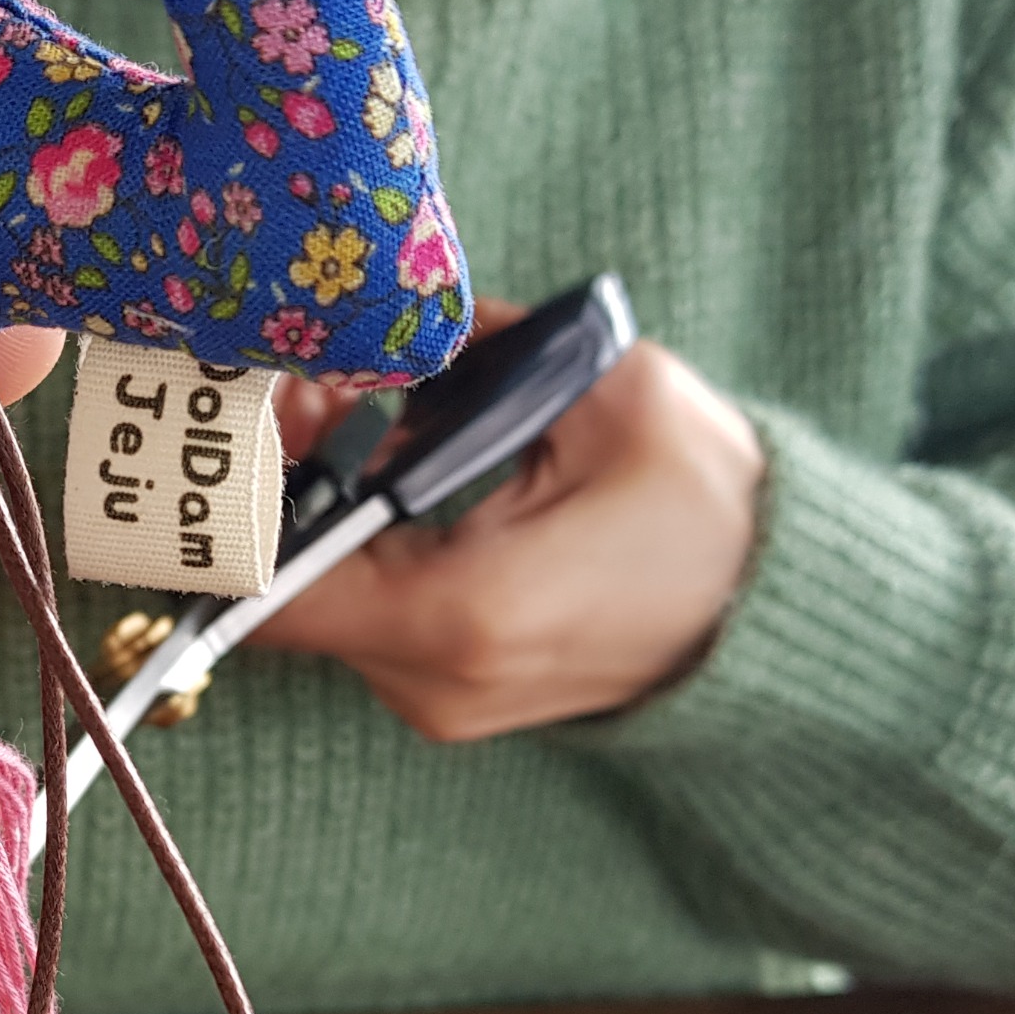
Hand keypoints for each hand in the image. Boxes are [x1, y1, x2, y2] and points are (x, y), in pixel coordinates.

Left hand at [254, 307, 763, 737]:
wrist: (777, 614)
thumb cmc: (711, 507)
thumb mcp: (612, 393)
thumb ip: (482, 350)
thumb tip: (392, 314)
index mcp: (465, 611)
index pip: (272, 586)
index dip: (237, 498)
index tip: (248, 413)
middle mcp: (434, 678)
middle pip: (284, 588)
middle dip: (278, 481)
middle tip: (296, 385)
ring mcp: (439, 700)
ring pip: (320, 601)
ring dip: (317, 508)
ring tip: (342, 410)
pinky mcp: (448, 694)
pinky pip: (365, 617)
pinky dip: (357, 546)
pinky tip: (384, 470)